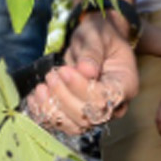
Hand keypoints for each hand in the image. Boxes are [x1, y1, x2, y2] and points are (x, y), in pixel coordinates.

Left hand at [25, 11, 138, 135]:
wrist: (94, 40)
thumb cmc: (99, 35)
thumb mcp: (98, 34)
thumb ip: (93, 51)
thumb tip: (86, 70)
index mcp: (125, 85)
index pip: (104, 99)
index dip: (82, 89)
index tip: (65, 71)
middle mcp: (113, 105)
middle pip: (88, 117)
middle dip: (64, 98)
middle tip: (52, 75)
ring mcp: (95, 114)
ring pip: (74, 126)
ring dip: (53, 109)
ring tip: (42, 87)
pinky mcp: (78, 116)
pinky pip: (61, 125)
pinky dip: (44, 114)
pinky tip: (35, 98)